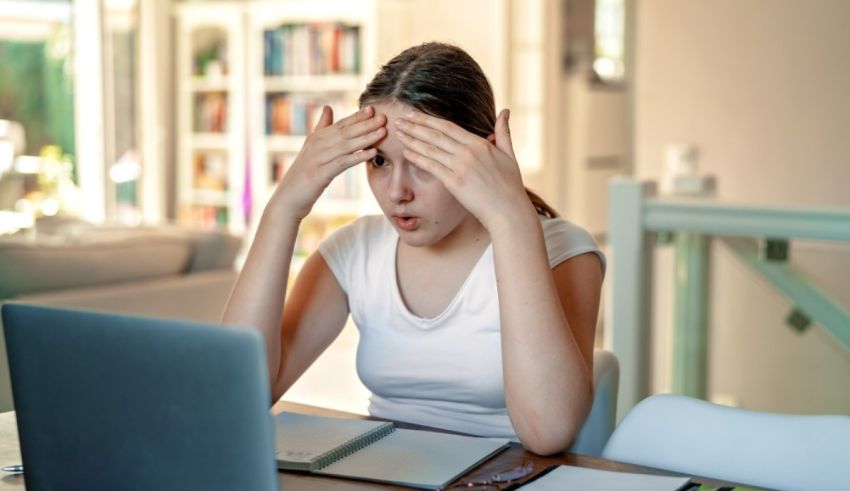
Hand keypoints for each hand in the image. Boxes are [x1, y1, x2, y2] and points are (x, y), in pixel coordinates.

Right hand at [272, 106, 385, 220]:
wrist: (287, 198)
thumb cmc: (302, 175)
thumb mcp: (311, 149)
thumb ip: (321, 128)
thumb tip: (328, 107)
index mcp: (316, 138)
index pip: (340, 124)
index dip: (356, 117)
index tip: (372, 109)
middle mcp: (316, 145)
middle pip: (345, 132)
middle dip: (365, 124)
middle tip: (383, 117)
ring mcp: (317, 159)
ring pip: (346, 145)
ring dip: (366, 138)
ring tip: (383, 132)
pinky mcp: (320, 174)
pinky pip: (342, 163)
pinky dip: (358, 157)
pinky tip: (371, 153)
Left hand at [395, 108, 534, 230]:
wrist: (508, 210)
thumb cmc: (510, 186)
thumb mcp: (509, 154)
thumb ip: (503, 132)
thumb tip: (505, 111)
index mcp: (480, 143)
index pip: (448, 127)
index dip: (428, 120)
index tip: (414, 116)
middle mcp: (469, 151)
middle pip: (436, 135)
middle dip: (415, 126)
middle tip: (398, 120)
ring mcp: (461, 166)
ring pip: (431, 149)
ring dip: (412, 140)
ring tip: (398, 134)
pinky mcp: (455, 182)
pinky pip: (432, 166)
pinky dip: (418, 158)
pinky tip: (406, 153)